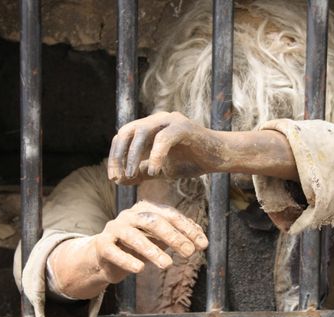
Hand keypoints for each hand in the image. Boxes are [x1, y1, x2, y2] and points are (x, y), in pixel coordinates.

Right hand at [92, 200, 207, 283]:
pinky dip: (127, 260)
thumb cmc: (137, 245)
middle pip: (154, 222)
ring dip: (152, 250)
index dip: (187, 229)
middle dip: (173, 237)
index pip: (170, 215)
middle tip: (188, 252)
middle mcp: (130, 215)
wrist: (104, 256)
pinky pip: (114, 252)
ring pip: (134, 236)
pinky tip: (139, 269)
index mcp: (146, 209)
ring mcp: (115, 228)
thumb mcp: (159, 238)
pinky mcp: (102, 245)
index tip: (202, 244)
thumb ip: (179, 235)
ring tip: (167, 265)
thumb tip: (202, 240)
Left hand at [108, 111, 222, 184]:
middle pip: (126, 131)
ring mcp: (170, 120)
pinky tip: (155, 172)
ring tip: (132, 175)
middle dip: (119, 155)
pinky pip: (163, 138)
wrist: (219, 157)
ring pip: (141, 132)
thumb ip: (141, 172)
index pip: (122, 137)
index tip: (114, 178)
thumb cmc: (191, 161)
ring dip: (133, 155)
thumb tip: (118, 180)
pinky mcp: (183, 126)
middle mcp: (157, 120)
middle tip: (119, 177)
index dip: (115, 157)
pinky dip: (155, 156)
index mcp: (149, 128)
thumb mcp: (161, 169)